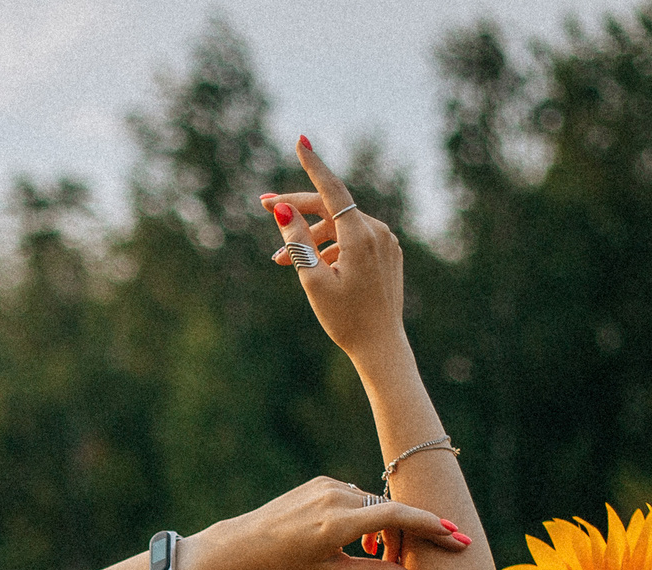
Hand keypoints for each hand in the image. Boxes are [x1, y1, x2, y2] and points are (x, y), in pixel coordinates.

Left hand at [187, 475, 469, 569]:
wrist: (240, 543)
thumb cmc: (282, 566)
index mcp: (337, 523)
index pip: (397, 516)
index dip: (430, 526)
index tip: (456, 537)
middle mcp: (335, 497)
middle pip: (391, 510)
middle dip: (413, 532)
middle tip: (430, 554)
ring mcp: (327, 486)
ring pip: (375, 503)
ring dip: (387, 526)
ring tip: (380, 553)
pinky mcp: (321, 482)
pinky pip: (358, 497)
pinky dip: (368, 516)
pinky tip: (360, 538)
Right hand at [260, 137, 405, 366]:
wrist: (381, 347)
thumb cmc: (344, 319)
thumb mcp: (312, 281)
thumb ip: (297, 242)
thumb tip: (282, 210)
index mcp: (360, 236)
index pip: (332, 189)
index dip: (313, 165)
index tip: (300, 140)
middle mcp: (378, 232)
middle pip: (332, 208)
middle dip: (297, 210)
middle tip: (265, 207)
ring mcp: (385, 242)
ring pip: (340, 226)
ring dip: (310, 237)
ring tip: (279, 261)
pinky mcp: (387, 253)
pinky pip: (354, 239)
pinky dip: (330, 246)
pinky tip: (312, 266)